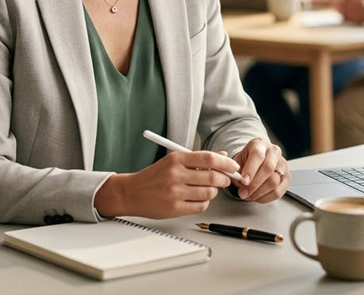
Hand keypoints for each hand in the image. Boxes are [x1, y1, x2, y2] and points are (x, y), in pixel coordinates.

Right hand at [94, 150, 239, 218]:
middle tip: (225, 179)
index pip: (209, 158)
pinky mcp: (174, 208)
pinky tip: (197, 198)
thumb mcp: (173, 161)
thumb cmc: (153, 176)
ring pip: (209, 193)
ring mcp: (175, 193)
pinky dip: (204, 203)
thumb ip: (198, 159)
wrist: (131, 192)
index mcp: (176, 159)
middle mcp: (175, 175)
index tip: (233, 166)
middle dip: (224, 179)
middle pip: (212, 177)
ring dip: (213, 192)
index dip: (226, 162)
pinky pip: (201, 206)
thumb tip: (223, 155)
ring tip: (206, 189)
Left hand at [231, 138, 288, 202]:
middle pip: (268, 168)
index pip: (258, 155)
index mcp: (259, 144)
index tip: (243, 181)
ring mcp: (282, 164)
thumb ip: (236, 171)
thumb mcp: (237, 161)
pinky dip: (266, 197)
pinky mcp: (287, 177)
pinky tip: (257, 197)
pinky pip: (279, 191)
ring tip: (248, 196)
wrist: (256, 160)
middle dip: (254, 184)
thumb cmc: (246, 160)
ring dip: (259, 193)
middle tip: (243, 193)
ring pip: (274, 181)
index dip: (250, 169)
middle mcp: (273, 151)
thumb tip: (240, 183)